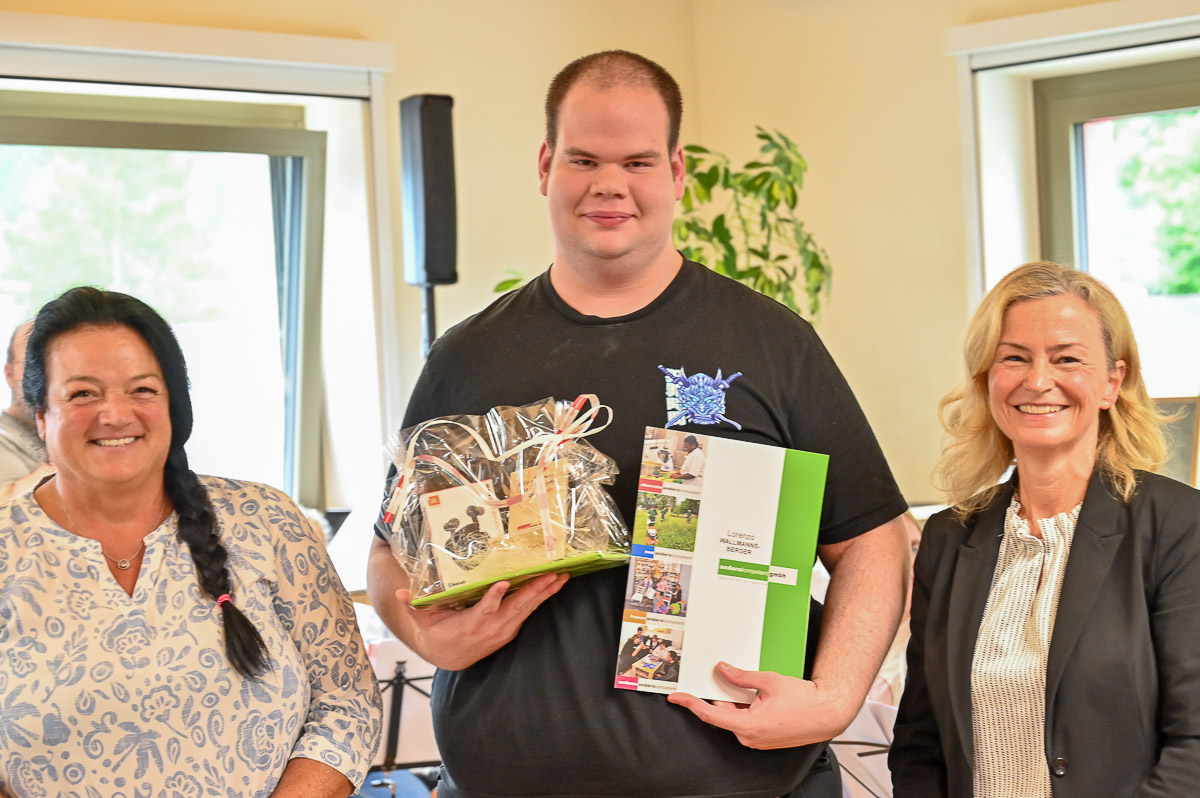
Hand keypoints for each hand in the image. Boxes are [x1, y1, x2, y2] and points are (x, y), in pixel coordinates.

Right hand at [395, 573, 567, 670]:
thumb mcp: (422, 619)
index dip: (493, 599)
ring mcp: (503, 631)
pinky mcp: (511, 630)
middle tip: (552, 574)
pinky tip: (554, 585)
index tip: (504, 584)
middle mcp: (491, 629)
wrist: (449, 656)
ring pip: (527, 610)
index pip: (483, 611)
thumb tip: (400, 593)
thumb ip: (413, 605)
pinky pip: (529, 612)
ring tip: (562, 577)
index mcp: (470, 625)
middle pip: (515, 608)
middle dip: (535, 591)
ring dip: (545, 593)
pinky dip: (542, 599)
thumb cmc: (435, 632)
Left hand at [667, 662, 856, 748]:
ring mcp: (757, 740)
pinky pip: (746, 721)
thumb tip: (723, 670)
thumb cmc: (803, 700)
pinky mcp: (763, 738)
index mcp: (748, 726)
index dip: (690, 704)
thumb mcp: (769, 681)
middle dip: (722, 695)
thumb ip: (742, 676)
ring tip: (754, 688)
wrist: (827, 713)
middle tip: (726, 676)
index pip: (710, 714)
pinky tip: (757, 697)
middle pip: (723, 713)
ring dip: (736, 701)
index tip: (677, 698)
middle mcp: (750, 737)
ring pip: (735, 717)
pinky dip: (745, 708)